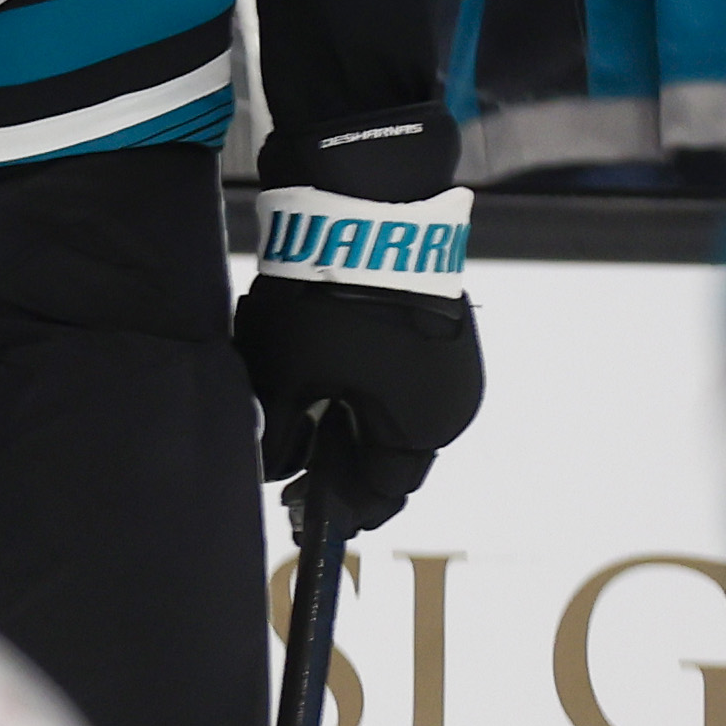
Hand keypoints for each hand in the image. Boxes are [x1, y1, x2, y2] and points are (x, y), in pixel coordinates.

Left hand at [233, 282, 481, 531]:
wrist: (371, 212)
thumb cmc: (329, 307)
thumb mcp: (286, 381)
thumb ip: (279, 438)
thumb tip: (274, 468)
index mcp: (423, 429)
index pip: (381, 494)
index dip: (337, 508)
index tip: (301, 513)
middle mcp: (450, 404)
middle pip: (389, 457)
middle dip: (340, 467)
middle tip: (294, 475)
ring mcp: (451, 365)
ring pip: (395, 417)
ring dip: (351, 426)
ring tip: (304, 426)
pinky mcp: (439, 331)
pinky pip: (401, 381)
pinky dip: (365, 393)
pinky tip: (328, 385)